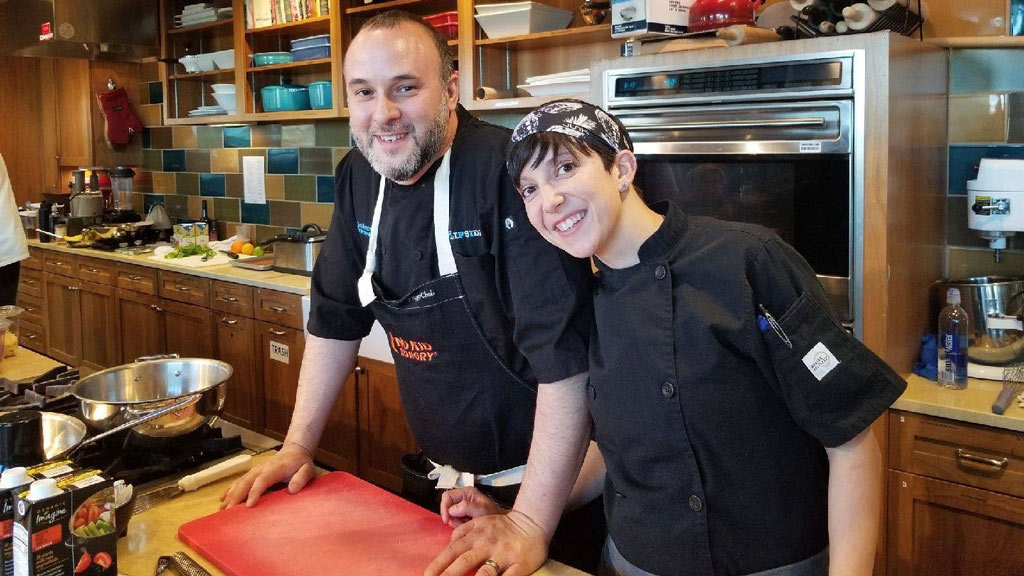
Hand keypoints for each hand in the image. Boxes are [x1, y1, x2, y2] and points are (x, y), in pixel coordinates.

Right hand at [219, 443, 315, 508]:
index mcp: (275, 468)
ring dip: (230, 495)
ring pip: (239, 482)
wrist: (294, 452)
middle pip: (246, 482)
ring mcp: (255, 471)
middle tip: (229, 513)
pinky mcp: (252, 474)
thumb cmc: (301, 463)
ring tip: (222, 510)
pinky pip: (238, 482)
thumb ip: (301, 478)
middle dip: (236, 497)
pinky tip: (222, 500)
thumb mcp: (307, 469)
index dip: (255, 492)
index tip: (249, 505)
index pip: (262, 480)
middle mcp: (261, 469)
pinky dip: (229, 490)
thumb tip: (292, 489)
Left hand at [424, 510, 547, 575]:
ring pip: (485, 573)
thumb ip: (463, 532)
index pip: (452, 551)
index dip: (438, 564)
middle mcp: (487, 545)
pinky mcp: (519, 566)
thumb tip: (449, 543)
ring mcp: (503, 556)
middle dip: (448, 575)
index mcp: (476, 536)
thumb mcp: (480, 521)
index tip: (427, 575)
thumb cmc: (503, 526)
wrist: (532, 523)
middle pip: (464, 562)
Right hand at [440, 487, 506, 527]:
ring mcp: (462, 506)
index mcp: (467, 492)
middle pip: (447, 505)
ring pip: (449, 513)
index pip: (447, 496)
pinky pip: (454, 519)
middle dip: (450, 516)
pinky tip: (466, 525)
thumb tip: (451, 510)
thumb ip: (466, 507)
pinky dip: (458, 524)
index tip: (447, 520)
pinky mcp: (462, 514)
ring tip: (465, 524)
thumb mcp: (481, 510)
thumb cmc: (492, 515)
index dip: (444, 507)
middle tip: (459, 524)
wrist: (500, 526)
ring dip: (455, 521)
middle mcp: (463, 497)